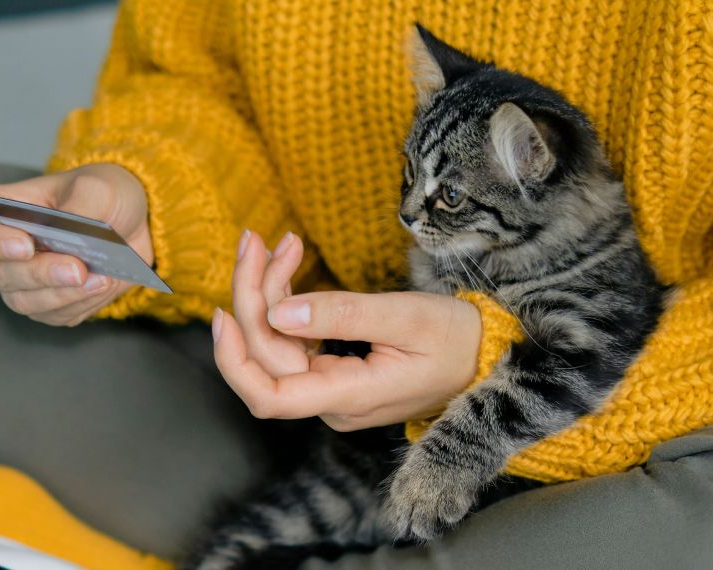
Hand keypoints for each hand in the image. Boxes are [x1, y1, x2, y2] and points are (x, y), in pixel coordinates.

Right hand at [0, 163, 150, 325]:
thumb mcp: (97, 187)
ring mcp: (21, 281)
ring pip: (23, 301)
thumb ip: (80, 208)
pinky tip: (103, 285)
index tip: (25, 246)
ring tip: (99, 278)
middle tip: (77, 269)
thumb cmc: (102, 194)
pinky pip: (54, 315)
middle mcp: (0, 250)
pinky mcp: (47, 304)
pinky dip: (79, 303)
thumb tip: (70, 238)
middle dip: (40, 274)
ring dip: (62, 294)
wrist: (131, 224)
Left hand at [212, 232, 482, 430]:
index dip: (234, 359)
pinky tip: (288, 264)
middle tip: (257, 239)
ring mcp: (331, 388)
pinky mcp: (334, 371)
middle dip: (253, 294)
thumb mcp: (406, 317)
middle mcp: (332, 401)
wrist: (489, 355)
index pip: (269, 396)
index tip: (223, 311)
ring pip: (276, 343)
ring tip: (280, 242)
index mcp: (348, 397)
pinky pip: (294, 339)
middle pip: (267, 355)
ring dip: (267, 291)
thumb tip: (279, 311)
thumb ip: (343, 315)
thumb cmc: (457, 339)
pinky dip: (284, 300)